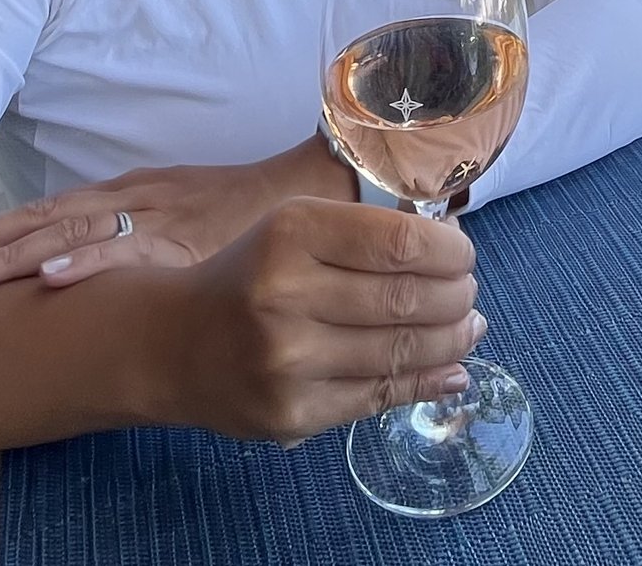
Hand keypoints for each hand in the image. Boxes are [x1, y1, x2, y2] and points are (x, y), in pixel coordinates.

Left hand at [0, 136, 353, 293]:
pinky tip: (51, 279)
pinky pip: (126, 247)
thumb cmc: (241, 214)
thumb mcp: (174, 224)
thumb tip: (81, 278)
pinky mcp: (181, 232)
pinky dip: (86, 260)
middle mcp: (125, 199)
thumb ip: (132, 245)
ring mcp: (150, 213)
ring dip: (9, 256)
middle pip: (36, 222)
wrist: (308, 194)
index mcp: (120, 197)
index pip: (37, 217)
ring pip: (66, 232)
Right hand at [147, 197, 481, 441]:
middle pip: (407, 299)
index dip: (450, 251)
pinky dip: (427, 383)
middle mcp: (286, 294)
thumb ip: (366, 236)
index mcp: (291, 232)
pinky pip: (379, 398)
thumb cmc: (250, 274)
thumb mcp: (295, 227)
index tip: (463, 255)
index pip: (399, 243)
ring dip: (452, 342)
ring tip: (468, 329)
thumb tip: (454, 253)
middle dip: (457, 297)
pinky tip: (451, 370)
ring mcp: (288, 361)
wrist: (173, 344)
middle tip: (469, 295)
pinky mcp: (292, 414)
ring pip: (400, 352)